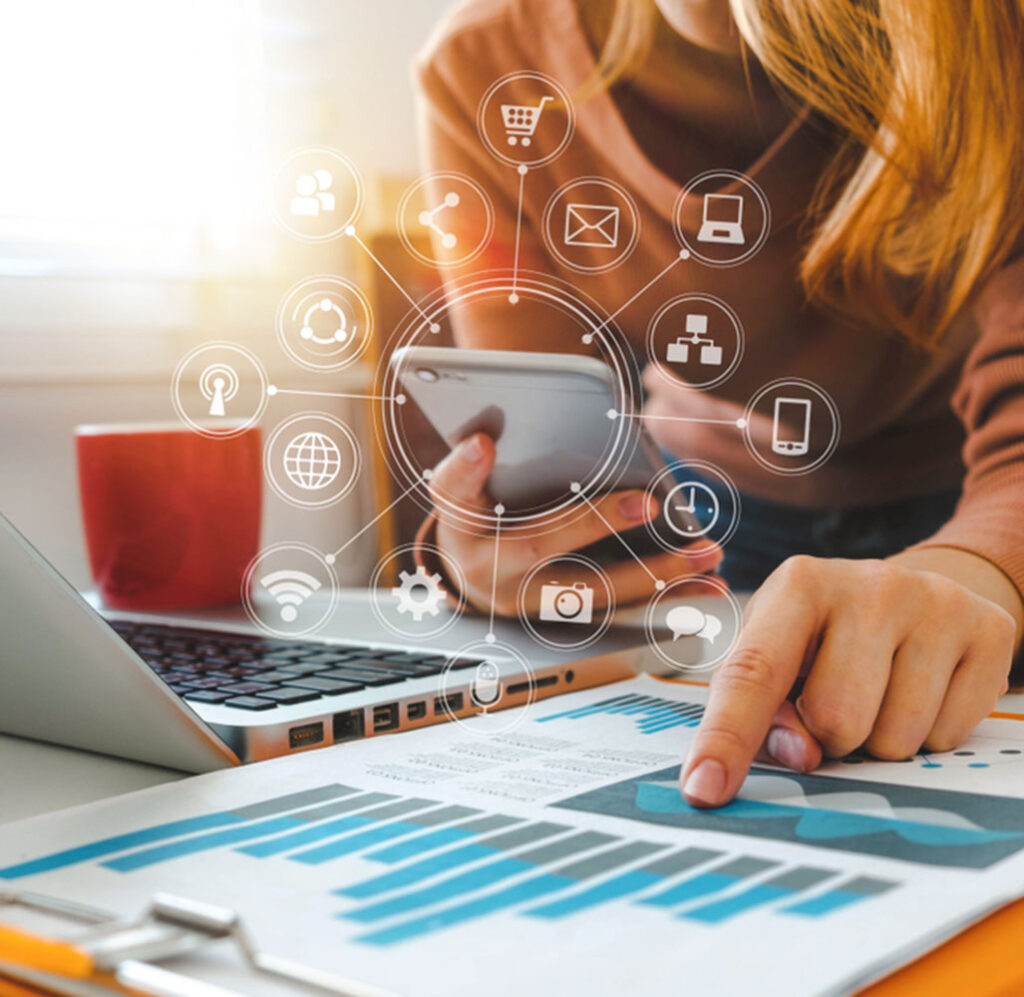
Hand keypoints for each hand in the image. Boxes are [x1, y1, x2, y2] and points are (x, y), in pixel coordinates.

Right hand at [429, 433, 721, 615]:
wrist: (470, 573)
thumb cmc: (470, 520)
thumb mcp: (454, 493)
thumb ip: (463, 470)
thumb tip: (483, 441)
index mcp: (477, 548)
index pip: (477, 511)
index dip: (485, 479)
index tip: (497, 448)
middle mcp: (507, 587)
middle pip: (564, 568)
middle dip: (606, 532)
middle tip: (652, 505)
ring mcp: (544, 608)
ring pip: (605, 596)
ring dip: (659, 578)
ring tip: (707, 554)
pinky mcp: (574, 615)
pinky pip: (624, 609)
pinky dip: (667, 597)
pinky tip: (707, 582)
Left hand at [680, 555, 1016, 807]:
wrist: (918, 589)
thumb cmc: (828, 633)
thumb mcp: (782, 654)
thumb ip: (765, 708)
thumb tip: (800, 755)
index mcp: (799, 585)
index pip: (753, 672)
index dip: (726, 736)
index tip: (702, 789)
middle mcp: (869, 584)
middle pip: (834, 719)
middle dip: (830, 735)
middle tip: (839, 699)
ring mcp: (935, 603)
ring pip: (894, 738)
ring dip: (879, 740)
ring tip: (880, 692)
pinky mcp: (988, 629)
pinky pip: (948, 736)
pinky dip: (929, 734)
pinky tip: (922, 690)